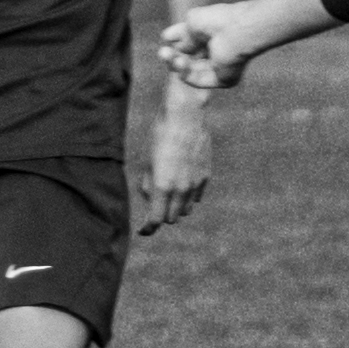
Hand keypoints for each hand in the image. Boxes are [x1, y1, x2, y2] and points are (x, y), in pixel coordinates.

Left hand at [136, 93, 211, 232]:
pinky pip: (196, 197)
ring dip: (176, 207)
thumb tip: (150, 202)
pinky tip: (181, 183)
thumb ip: (147, 187)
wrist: (185, 117)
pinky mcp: (205, 176)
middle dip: (161, 215)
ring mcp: (195, 184)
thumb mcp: (146, 163)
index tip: (142, 230)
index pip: (155, 220)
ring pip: (186, 209)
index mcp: (162, 187)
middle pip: (171, 218)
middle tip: (154, 206)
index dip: (147, 229)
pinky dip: (188, 196)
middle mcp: (181, 190)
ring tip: (168, 193)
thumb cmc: (159, 137)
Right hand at [157, 0, 259, 92]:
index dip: (177, 40)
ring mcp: (222, 67)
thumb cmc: (219, 20)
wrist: (237, 31)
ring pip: (192, 71)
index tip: (165, 37)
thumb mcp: (192, 21)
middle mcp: (218, 51)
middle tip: (162, 52)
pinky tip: (180, 64)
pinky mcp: (224, 80)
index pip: (191, 41)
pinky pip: (200, 81)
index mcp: (214, 34)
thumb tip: (172, 44)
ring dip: (177, 65)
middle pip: (190, 58)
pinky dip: (186, 74)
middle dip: (173, 56)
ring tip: (167, 56)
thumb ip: (181, 34)